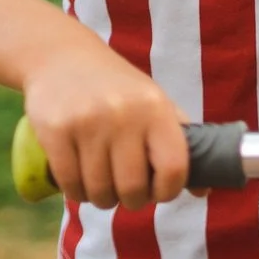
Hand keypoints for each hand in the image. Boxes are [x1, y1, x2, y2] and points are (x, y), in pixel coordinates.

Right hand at [23, 38, 189, 210]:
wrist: (63, 57)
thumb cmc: (118, 89)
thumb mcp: (156, 103)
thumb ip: (181, 144)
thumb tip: (203, 190)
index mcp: (156, 108)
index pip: (174, 168)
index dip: (168, 191)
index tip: (158, 191)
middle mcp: (124, 114)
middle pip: (133, 189)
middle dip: (131, 200)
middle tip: (125, 190)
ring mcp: (88, 123)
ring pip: (99, 192)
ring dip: (102, 198)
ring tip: (102, 183)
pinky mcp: (56, 131)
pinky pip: (70, 185)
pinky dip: (76, 192)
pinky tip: (80, 179)